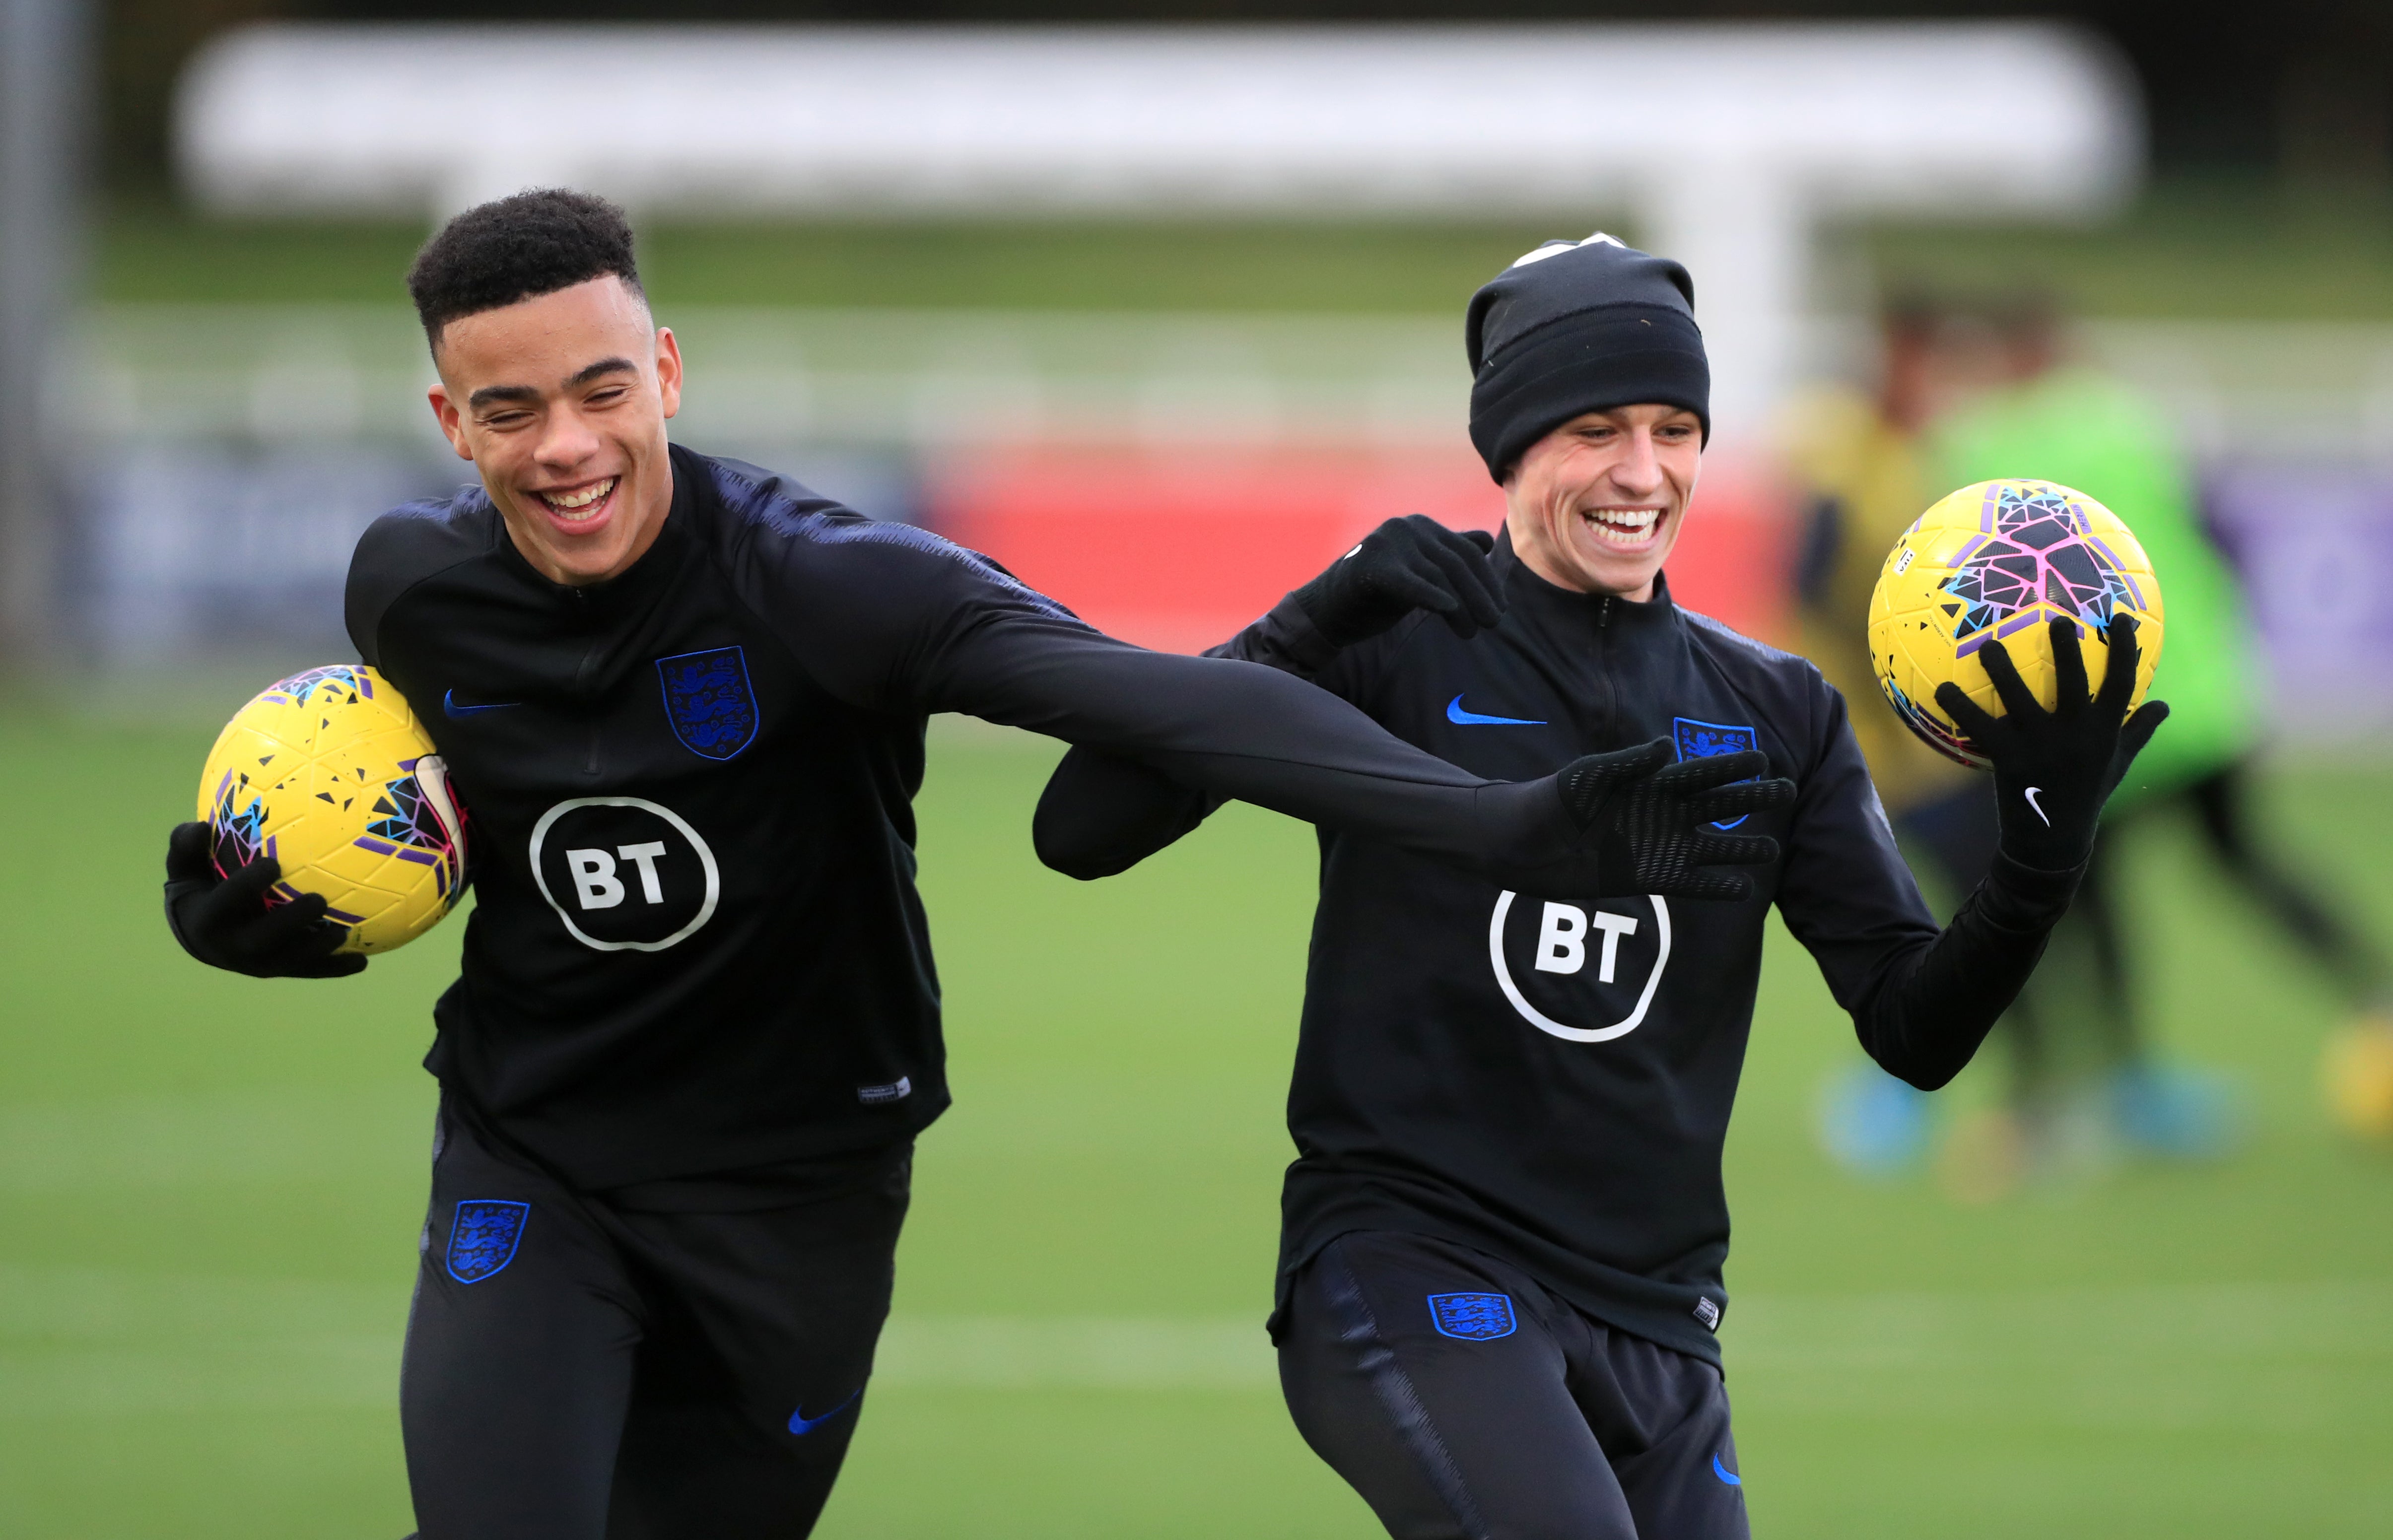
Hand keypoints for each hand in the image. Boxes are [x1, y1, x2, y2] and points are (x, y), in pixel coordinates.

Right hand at [163, 821, 365, 977]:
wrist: (202, 934)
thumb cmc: (199, 886)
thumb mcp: (185, 865)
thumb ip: (187, 845)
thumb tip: (200, 826)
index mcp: (207, 918)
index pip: (226, 902)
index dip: (246, 886)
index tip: (271, 863)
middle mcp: (231, 947)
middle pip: (261, 940)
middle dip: (289, 922)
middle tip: (319, 900)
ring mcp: (256, 963)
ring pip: (289, 961)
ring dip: (318, 949)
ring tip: (345, 932)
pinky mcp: (279, 970)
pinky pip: (308, 971)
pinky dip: (334, 968)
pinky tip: (361, 961)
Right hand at [1291, 515, 1505, 647]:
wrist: (1325, 612)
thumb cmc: (1375, 594)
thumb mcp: (1418, 572)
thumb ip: (1447, 555)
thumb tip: (1485, 542)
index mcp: (1420, 526)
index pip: (1467, 551)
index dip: (1488, 581)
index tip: (1500, 607)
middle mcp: (1406, 527)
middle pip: (1457, 563)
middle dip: (1480, 595)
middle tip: (1494, 622)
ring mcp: (1387, 543)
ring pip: (1439, 576)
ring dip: (1462, 607)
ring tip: (1472, 632)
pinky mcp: (1371, 565)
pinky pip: (1410, 583)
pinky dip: (1432, 596)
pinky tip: (1449, 610)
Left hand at [1558, 739, 1794, 899]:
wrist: (1522, 846)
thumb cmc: (1551, 801)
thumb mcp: (1586, 777)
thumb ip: (1626, 763)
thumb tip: (1665, 745)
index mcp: (1649, 783)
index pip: (1698, 772)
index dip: (1729, 766)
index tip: (1762, 758)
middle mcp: (1661, 814)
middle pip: (1716, 805)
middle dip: (1750, 799)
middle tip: (1787, 790)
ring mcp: (1658, 847)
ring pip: (1711, 847)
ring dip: (1740, 848)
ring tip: (1772, 850)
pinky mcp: (1647, 878)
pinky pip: (1690, 883)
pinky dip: (1715, 886)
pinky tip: (1743, 889)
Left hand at [1934, 613, 2168, 870]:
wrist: (2053, 839)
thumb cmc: (2086, 794)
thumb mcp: (2118, 764)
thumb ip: (2138, 732)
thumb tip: (2166, 705)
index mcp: (2105, 732)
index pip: (2122, 683)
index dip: (2124, 649)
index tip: (2122, 618)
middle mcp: (2075, 736)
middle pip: (2074, 682)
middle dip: (2067, 649)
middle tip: (2056, 619)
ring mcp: (2041, 747)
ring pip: (2020, 699)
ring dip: (2002, 670)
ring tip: (1988, 644)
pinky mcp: (2009, 759)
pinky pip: (1980, 726)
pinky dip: (1959, 706)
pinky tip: (1942, 687)